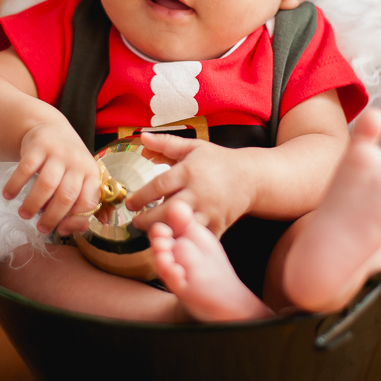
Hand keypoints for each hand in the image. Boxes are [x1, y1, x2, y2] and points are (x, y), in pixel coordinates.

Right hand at [2, 121, 100, 235]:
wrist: (52, 129)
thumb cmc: (67, 163)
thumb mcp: (80, 178)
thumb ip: (80, 204)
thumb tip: (72, 230)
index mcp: (91, 173)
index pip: (89, 201)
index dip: (76, 219)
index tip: (61, 230)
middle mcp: (77, 162)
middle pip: (67, 195)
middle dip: (52, 217)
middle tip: (41, 228)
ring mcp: (57, 153)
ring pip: (47, 184)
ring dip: (33, 203)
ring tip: (24, 214)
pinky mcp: (38, 146)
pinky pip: (25, 169)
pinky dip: (15, 185)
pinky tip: (8, 195)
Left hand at [126, 133, 254, 237]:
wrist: (250, 177)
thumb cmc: (218, 161)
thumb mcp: (193, 147)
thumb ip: (166, 143)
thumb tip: (143, 137)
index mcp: (189, 171)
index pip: (159, 186)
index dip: (141, 197)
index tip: (130, 204)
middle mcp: (198, 192)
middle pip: (167, 211)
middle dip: (147, 220)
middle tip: (137, 222)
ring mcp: (209, 211)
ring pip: (181, 228)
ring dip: (164, 233)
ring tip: (154, 232)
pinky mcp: (218, 225)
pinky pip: (197, 239)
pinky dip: (185, 243)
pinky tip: (173, 243)